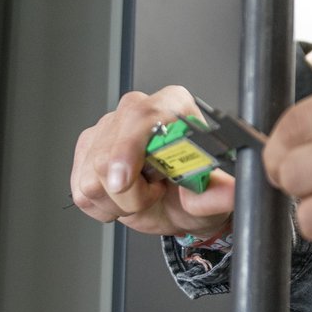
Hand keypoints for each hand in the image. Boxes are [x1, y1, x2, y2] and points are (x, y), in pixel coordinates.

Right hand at [71, 86, 235, 237]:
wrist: (179, 205)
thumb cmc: (196, 189)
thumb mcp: (213, 195)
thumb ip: (219, 193)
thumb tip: (230, 190)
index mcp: (173, 105)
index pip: (143, 114)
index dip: (129, 146)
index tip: (125, 179)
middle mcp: (136, 110)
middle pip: (109, 153)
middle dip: (132, 190)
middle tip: (157, 191)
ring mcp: (106, 129)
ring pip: (92, 176)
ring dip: (120, 201)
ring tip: (143, 194)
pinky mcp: (86, 151)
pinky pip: (81, 191)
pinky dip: (105, 206)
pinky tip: (125, 197)